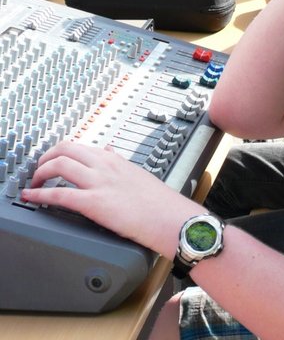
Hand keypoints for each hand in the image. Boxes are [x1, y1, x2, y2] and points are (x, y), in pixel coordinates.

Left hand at [21, 141, 196, 258]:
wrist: (170, 217)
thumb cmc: (158, 201)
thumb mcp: (137, 173)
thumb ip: (119, 161)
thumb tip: (110, 150)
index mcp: (114, 159)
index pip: (81, 145)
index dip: (61, 152)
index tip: (53, 160)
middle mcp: (105, 165)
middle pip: (65, 148)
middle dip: (46, 157)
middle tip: (39, 170)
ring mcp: (99, 182)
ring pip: (59, 164)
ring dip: (41, 172)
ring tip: (35, 182)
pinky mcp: (94, 202)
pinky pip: (59, 194)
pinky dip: (40, 194)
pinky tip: (32, 197)